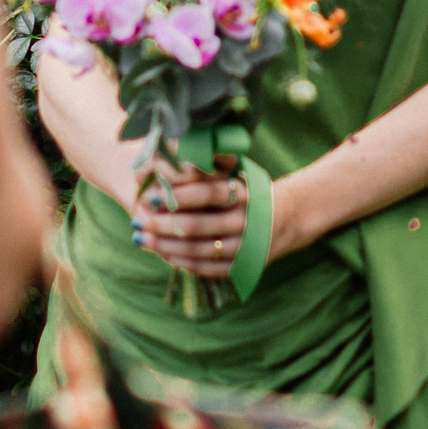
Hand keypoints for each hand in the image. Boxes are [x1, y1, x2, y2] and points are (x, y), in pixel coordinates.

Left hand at [131, 157, 249, 278]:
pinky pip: (209, 269)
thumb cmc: (246, 191)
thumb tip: (165, 159)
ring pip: (199, 250)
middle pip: (198, 225)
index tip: (149, 196)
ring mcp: (246, 247)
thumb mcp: (235, 175)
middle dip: (163, 225)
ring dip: (167, 246)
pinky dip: (184, 263)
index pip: (207, 193)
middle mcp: (246, 221)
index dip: (177, 196)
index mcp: (244, 193)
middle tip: (138, 221)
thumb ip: (205, 172)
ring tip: (143, 240)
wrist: (288, 218)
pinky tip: (165, 256)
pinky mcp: (243, 267)